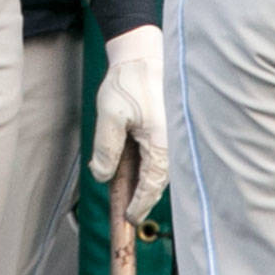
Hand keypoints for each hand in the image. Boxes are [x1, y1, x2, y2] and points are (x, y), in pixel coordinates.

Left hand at [91, 25, 167, 223]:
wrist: (143, 55)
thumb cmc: (128, 82)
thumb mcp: (110, 115)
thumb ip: (106, 148)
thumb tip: (102, 175)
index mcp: (162, 143)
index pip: (152, 185)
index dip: (139, 204)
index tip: (129, 219)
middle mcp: (173, 144)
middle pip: (158, 182)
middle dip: (143, 198)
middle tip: (127, 214)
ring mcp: (172, 137)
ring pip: (159, 170)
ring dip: (144, 183)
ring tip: (127, 193)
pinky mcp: (168, 131)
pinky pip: (158, 157)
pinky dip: (147, 167)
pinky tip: (133, 168)